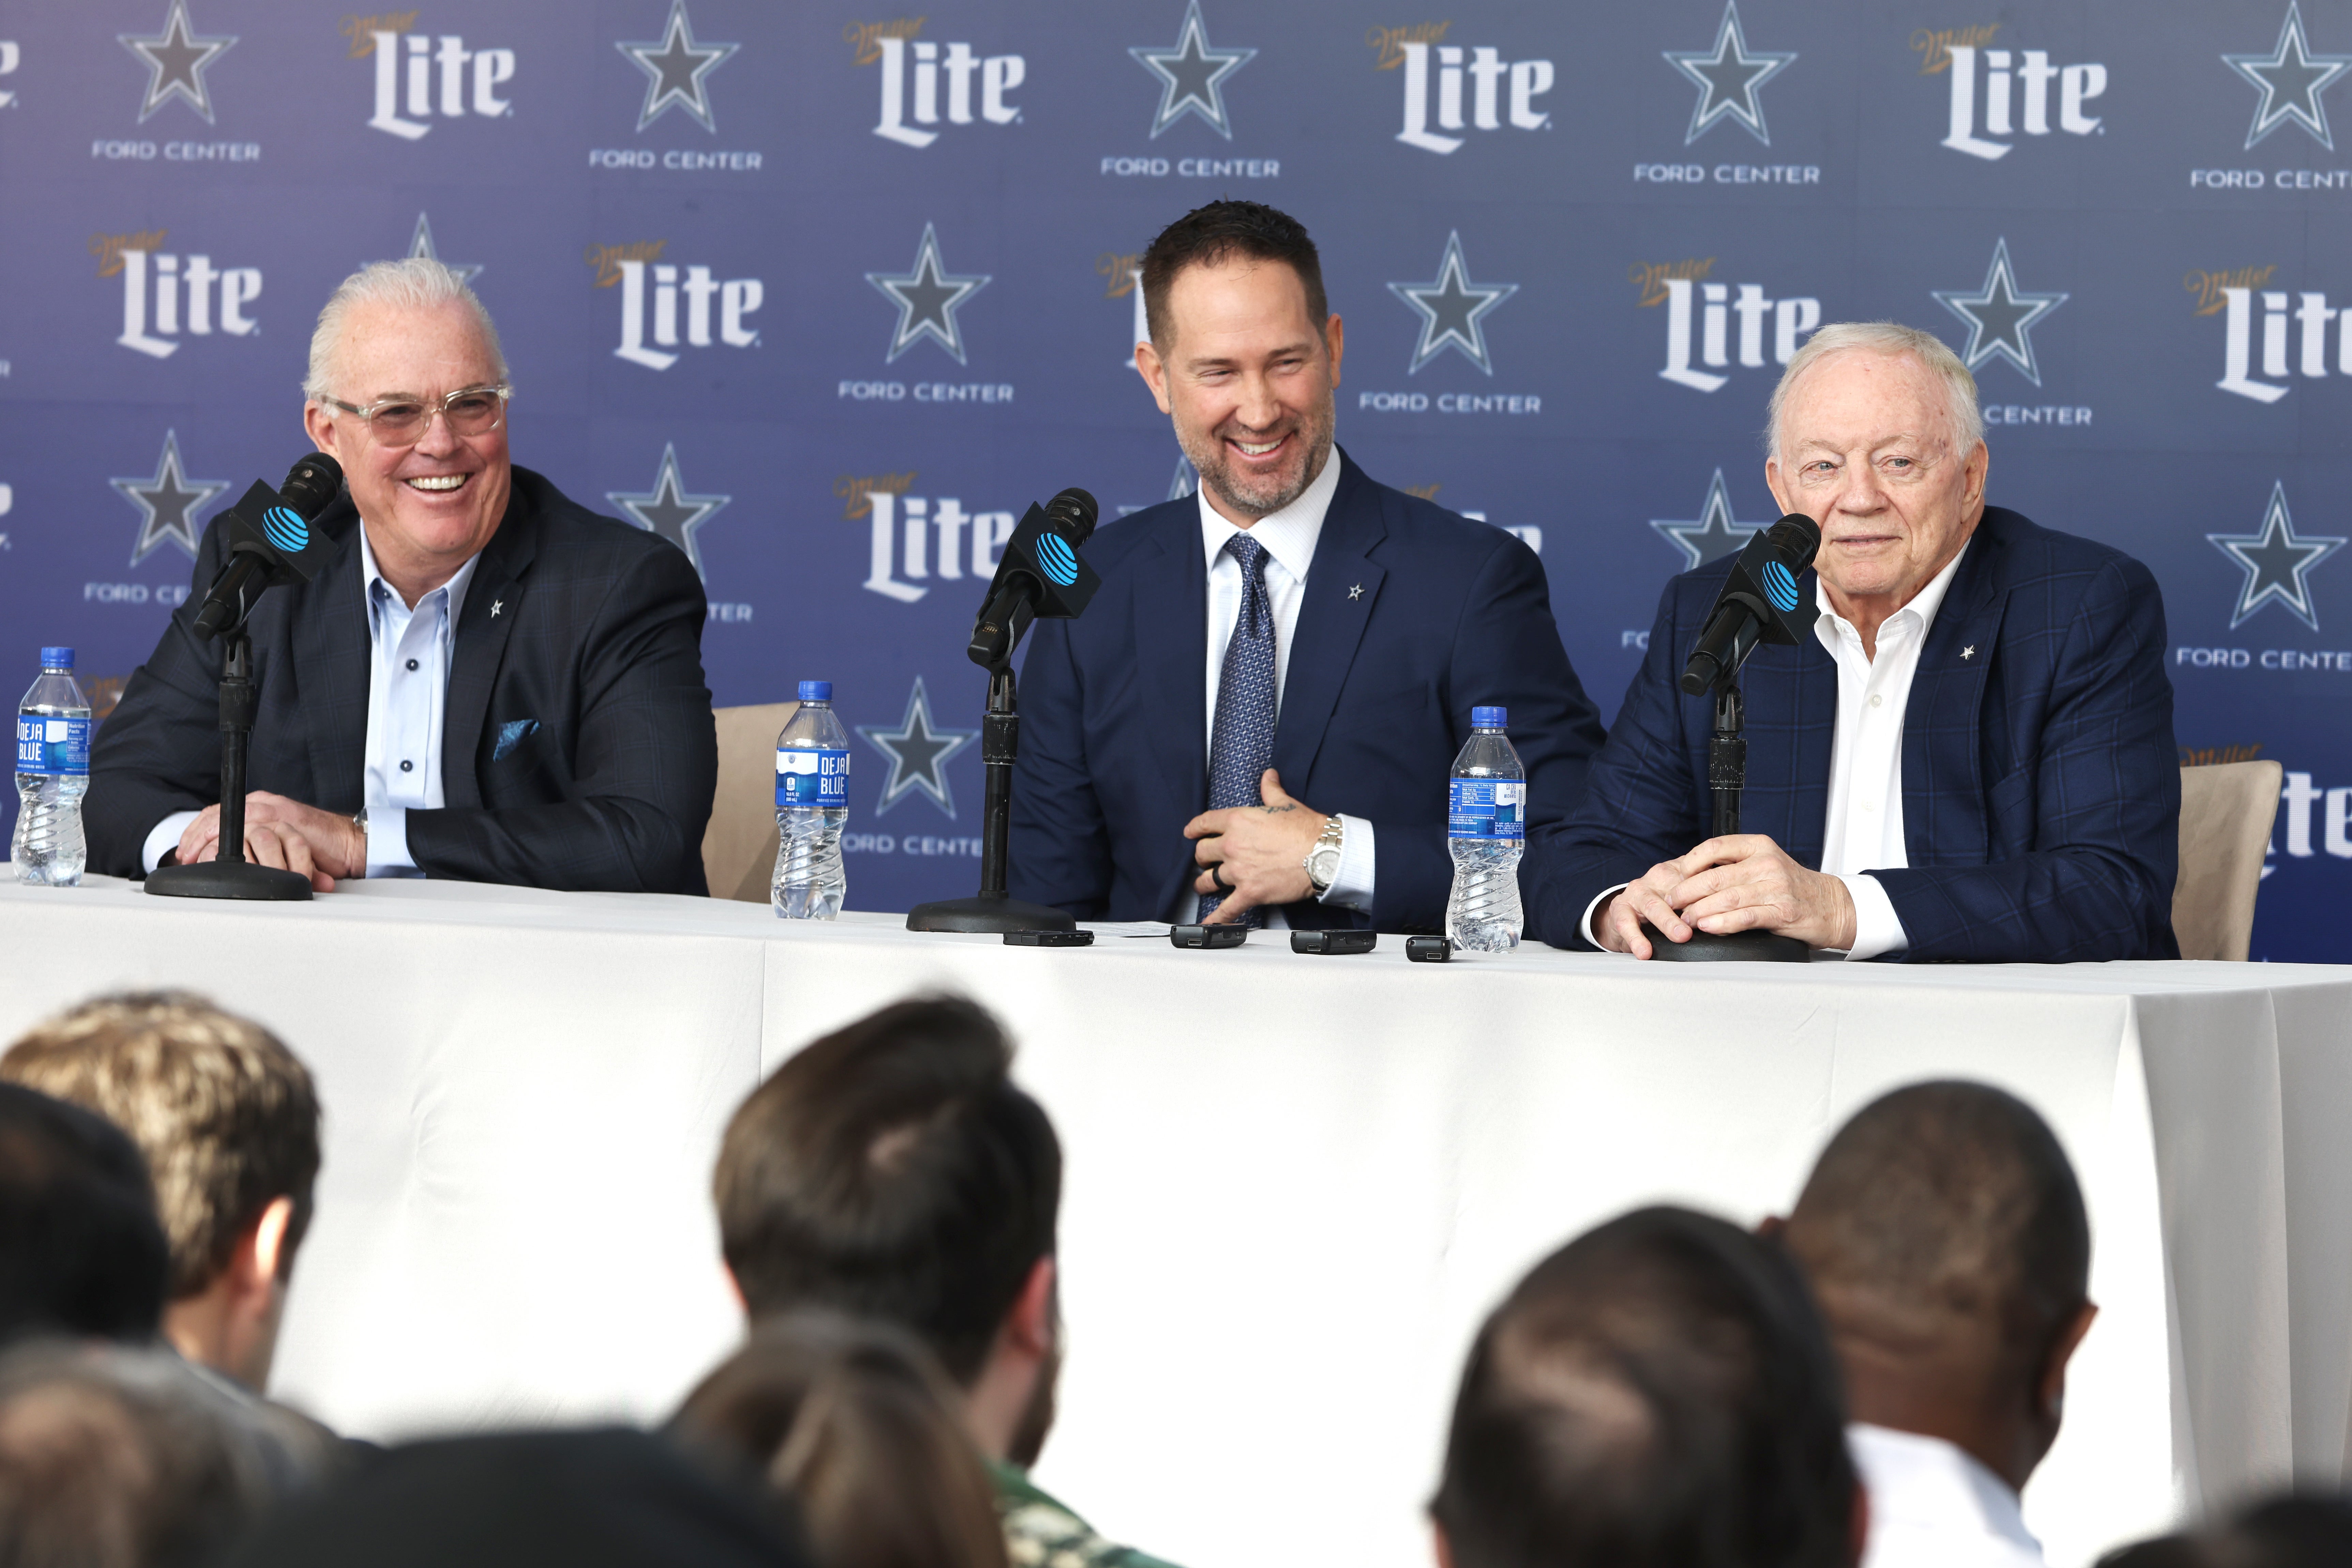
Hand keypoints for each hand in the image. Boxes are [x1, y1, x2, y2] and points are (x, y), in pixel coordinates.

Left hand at [178, 792, 363, 891]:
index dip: (197, 831)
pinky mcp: (280, 817)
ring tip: (194, 856)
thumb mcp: (281, 846)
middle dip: (193, 835)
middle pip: (215, 813)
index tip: (187, 850)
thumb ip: (259, 848)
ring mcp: (271, 808)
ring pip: (224, 816)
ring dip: (203, 837)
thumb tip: (235, 865)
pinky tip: (215, 852)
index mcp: (261, 807)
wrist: (349, 844)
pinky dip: (224, 839)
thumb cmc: (321, 849)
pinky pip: (243, 824)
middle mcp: (263, 803)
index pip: (219, 814)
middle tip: (184, 856)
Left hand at [1183, 769, 1325, 924]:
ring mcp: (1238, 871)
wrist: (1323, 854)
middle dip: (1202, 857)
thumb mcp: (1285, 803)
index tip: (1190, 833)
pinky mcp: (1249, 892)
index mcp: (1237, 821)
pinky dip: (1215, 918)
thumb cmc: (1306, 829)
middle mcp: (1232, 845)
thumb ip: (1271, 790)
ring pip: (1207, 880)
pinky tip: (1207, 923)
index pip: (1204, 823)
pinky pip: (1226, 909)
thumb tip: (1268, 775)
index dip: (1194, 829)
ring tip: (1204, 885)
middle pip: (1202, 853)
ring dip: (1203, 883)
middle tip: (1206, 860)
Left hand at [1595, 834, 1854, 957]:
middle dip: (1687, 891)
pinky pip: (1745, 917)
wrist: (1829, 904)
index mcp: (1758, 846)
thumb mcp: (1763, 863)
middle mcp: (1766, 863)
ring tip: (1683, 919)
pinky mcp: (1782, 912)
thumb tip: (1690, 874)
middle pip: (1715, 876)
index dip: (1690, 862)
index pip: (1715, 847)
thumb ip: (1733, 865)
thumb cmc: (1790, 886)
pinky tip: (1708, 927)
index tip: (1674, 876)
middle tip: (1670, 902)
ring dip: (1699, 910)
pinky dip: (1722, 923)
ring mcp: (1776, 887)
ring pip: (1726, 898)